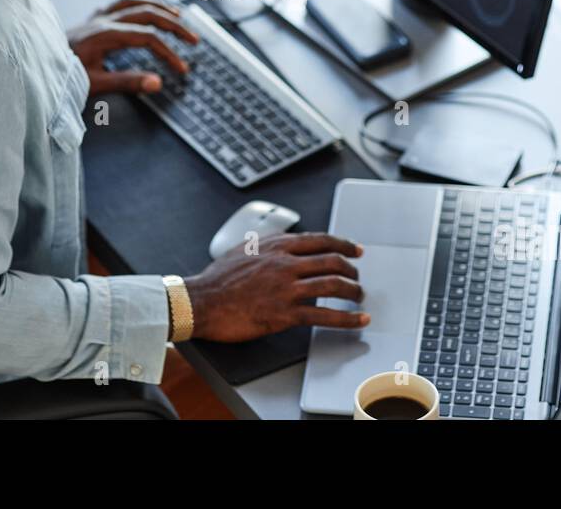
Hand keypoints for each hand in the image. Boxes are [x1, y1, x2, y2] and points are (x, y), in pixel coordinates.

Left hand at [67, 0, 199, 96]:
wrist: (33, 64)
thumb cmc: (60, 76)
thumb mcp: (94, 84)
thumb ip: (127, 82)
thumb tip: (157, 82)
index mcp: (104, 35)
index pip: (147, 38)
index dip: (168, 52)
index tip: (181, 68)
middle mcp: (101, 20)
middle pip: (147, 13)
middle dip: (174, 25)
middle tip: (193, 39)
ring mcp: (95, 17)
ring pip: (134, 2)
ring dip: (158, 7)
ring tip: (177, 14)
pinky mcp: (91, 19)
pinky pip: (119, 3)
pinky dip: (138, 3)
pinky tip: (145, 9)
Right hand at [183, 232, 369, 341]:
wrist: (201, 301)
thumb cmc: (217, 279)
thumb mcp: (245, 249)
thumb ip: (268, 246)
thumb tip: (281, 244)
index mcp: (277, 246)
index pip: (321, 240)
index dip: (344, 244)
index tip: (356, 250)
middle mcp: (286, 263)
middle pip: (332, 261)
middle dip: (352, 270)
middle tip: (358, 278)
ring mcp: (286, 288)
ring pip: (333, 285)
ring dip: (353, 292)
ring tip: (360, 298)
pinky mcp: (284, 313)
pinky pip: (323, 316)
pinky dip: (346, 318)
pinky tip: (357, 320)